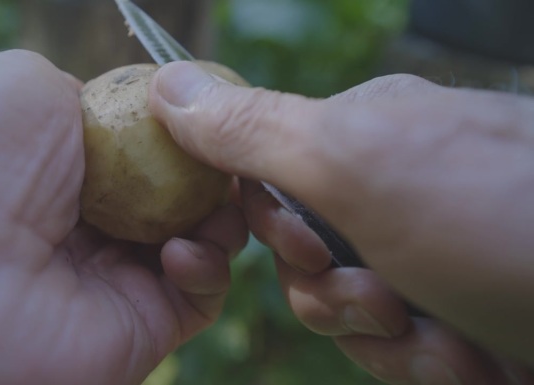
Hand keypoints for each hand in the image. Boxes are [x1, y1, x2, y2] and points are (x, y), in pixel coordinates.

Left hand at [0, 51, 246, 384]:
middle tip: (232, 159)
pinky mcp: (135, 328)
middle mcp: (91, 226)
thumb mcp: (30, 87)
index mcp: (67, 172)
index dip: (190, 140)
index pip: (151, 156)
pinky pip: (199, 297)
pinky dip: (208, 265)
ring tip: (216, 202)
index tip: (217, 122)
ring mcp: (114, 279)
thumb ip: (95, 98)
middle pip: (183, 199)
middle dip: (215, 177)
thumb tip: (139, 116)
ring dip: (224, 217)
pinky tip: (180, 248)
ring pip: (203, 245)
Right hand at [149, 61, 533, 383]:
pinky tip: (490, 355)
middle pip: (312, 277)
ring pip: (363, 331)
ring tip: (460, 334)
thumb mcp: (357, 163)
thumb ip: (253, 133)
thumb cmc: (502, 216)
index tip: (308, 250)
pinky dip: (446, 369)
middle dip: (343, 306)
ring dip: (403, 348)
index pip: (271, 198)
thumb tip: (167, 84)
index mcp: (364, 147)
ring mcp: (437, 265)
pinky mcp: (470, 321)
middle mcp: (399, 203)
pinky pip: (416, 363)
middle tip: (389, 295)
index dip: (276, 240)